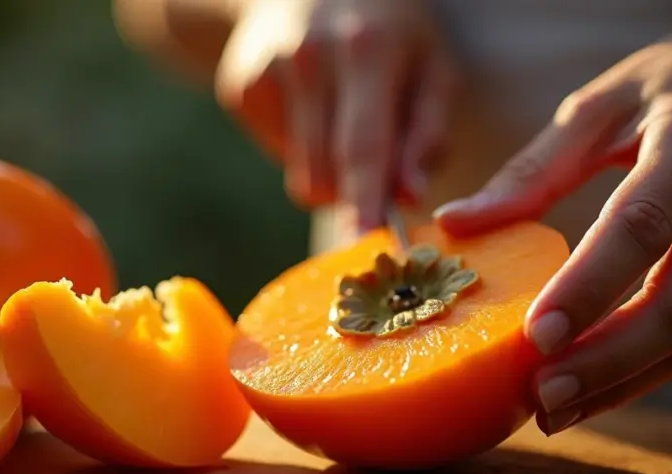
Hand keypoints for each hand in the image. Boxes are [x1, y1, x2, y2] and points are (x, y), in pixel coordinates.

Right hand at [215, 0, 456, 236]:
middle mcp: (307, 58)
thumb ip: (428, 132)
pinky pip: (281, 157)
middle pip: (326, 174)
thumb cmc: (390, 33)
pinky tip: (312, 107)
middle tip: (378, 182)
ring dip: (332, 175)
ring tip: (345, 123)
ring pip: (302, 177)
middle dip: (355, 197)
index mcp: (366, 50)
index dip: (365, 200)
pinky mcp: (239, 90)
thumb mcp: (432, 66)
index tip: (365, 243)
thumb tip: (409, 195)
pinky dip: (304, 150)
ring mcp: (265, 73)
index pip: (364, 145)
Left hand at [433, 6, 671, 434]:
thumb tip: (457, 222)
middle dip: (608, 360)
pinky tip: (597, 388)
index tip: (536, 333)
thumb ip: (534, 168)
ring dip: (625, 381)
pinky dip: (650, 370)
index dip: (589, 286)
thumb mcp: (602, 104)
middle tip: (541, 395)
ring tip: (555, 409)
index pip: (641, 225)